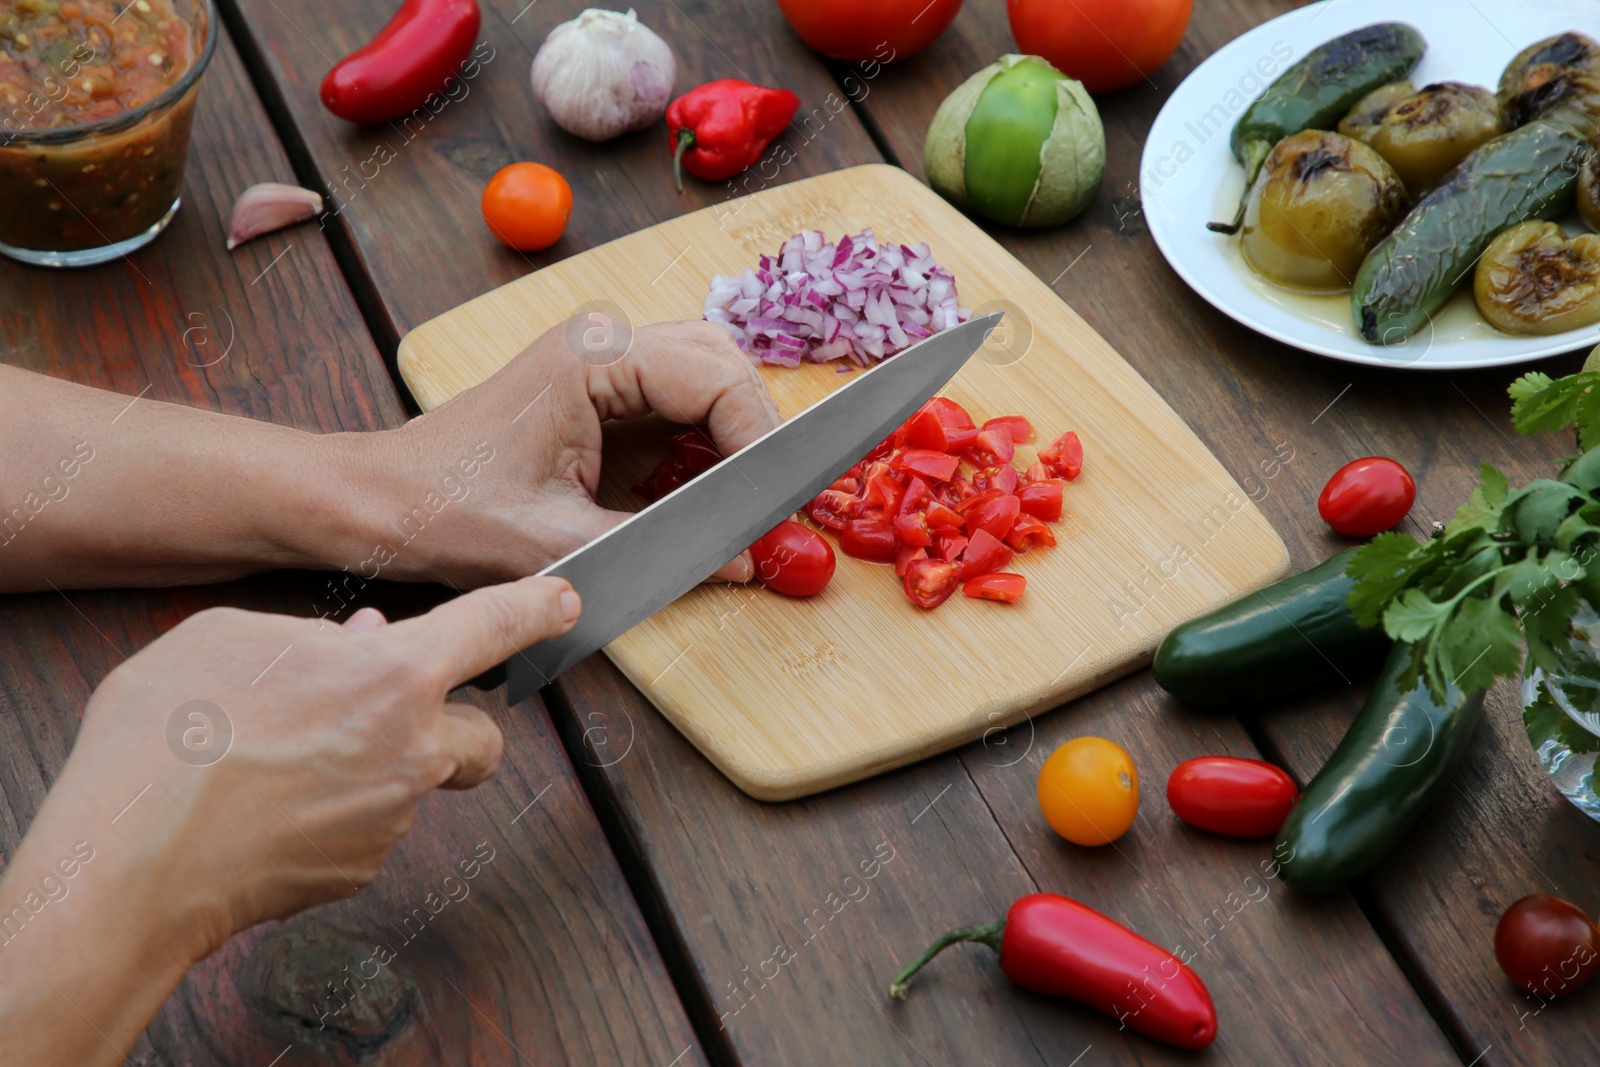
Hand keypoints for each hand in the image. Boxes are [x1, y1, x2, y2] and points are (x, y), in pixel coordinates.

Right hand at [0, 576, 578, 1064]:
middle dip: (454, 724)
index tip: (563, 602)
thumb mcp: (228, 640)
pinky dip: (340, 816)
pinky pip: (371, 832)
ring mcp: (391, 818)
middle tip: (394, 714)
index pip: (492, 628)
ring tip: (290, 759)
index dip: (535, 608)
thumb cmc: (169, 737)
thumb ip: (308, 638)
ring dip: (381, 768)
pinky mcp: (358, 871)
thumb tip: (357, 645)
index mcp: (393, 675)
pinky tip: (274, 807)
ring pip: (417, 785)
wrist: (132, 859)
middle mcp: (413, 749)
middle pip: (484, 737)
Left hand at [344, 318, 780, 588]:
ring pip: (708, 370)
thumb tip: (746, 561)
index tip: (774, 501)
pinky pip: (678, 391)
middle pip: (722, 361)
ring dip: (734, 427)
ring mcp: (600, 356)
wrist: (382, 501)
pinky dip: (706, 432)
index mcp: (592, 357)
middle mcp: (602, 340)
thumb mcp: (559, 544)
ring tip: (745, 491)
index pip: (715, 378)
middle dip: (756, 430)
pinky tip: (708, 480)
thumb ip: (660, 548)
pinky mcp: (598, 383)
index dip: (759, 439)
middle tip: (769, 500)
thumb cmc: (448, 511)